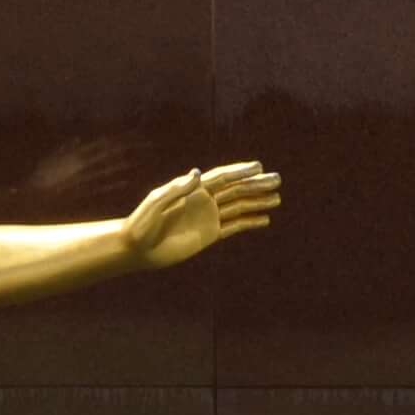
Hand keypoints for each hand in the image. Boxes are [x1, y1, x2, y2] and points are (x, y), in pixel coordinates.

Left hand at [122, 161, 281, 268]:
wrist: (137, 248)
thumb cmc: (142, 223)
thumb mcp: (156, 203)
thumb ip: (177, 189)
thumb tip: (198, 172)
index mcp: (192, 189)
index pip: (222, 177)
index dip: (241, 171)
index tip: (259, 166)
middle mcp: (203, 200)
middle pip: (235, 189)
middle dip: (256, 184)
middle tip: (277, 179)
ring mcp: (207, 217)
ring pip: (238, 207)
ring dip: (257, 202)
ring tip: (277, 198)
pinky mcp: (209, 235)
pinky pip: (234, 227)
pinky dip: (249, 222)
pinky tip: (264, 220)